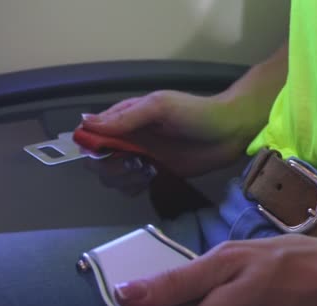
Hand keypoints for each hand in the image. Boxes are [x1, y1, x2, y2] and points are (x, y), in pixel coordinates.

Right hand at [80, 90, 252, 194]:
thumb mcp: (160, 107)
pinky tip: (151, 178)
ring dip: (123, 178)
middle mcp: (129, 138)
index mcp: (126, 117)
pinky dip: (134, 186)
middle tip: (133, 163)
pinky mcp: (154, 173)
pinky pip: (131, 186)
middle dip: (109, 166)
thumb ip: (125, 118)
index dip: (91, 146)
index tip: (105, 153)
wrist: (229, 132)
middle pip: (98, 159)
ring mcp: (141, 157)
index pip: (92, 133)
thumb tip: (87, 124)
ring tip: (146, 171)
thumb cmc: (196, 113)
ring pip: (112, 176)